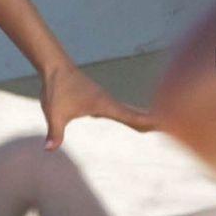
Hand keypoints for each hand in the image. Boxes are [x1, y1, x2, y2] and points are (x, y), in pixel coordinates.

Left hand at [39, 59, 157, 150]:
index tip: (164, 125)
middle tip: (167, 128)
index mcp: (103, 105)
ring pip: (125, 109)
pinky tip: (126, 115)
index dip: (146, 122)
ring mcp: (102, 98)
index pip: (130, 116)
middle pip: (132, 113)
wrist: (54, 65)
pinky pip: (116, 107)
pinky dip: (126, 112)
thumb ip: (55, 132)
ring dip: (139, 117)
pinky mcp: (96, 96)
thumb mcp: (54, 114)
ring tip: (153, 123)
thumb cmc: (56, 89)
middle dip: (148, 121)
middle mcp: (107, 101)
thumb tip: (48, 149)